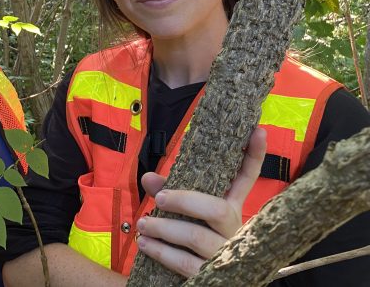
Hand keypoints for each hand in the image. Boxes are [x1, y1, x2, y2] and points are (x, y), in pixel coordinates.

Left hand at [135, 127, 266, 277]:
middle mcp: (234, 230)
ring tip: (143, 223)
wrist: (210, 282)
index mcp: (232, 209)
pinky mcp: (213, 276)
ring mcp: (226, 254)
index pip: (246, 179)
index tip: (258, 130)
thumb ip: (170, 192)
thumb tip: (148, 177)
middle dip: (185, 200)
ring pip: (196, 236)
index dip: (254, 156)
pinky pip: (185, 263)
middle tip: (160, 198)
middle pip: (217, 209)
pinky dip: (161, 252)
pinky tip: (145, 244)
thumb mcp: (187, 215)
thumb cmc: (195, 241)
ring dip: (164, 228)